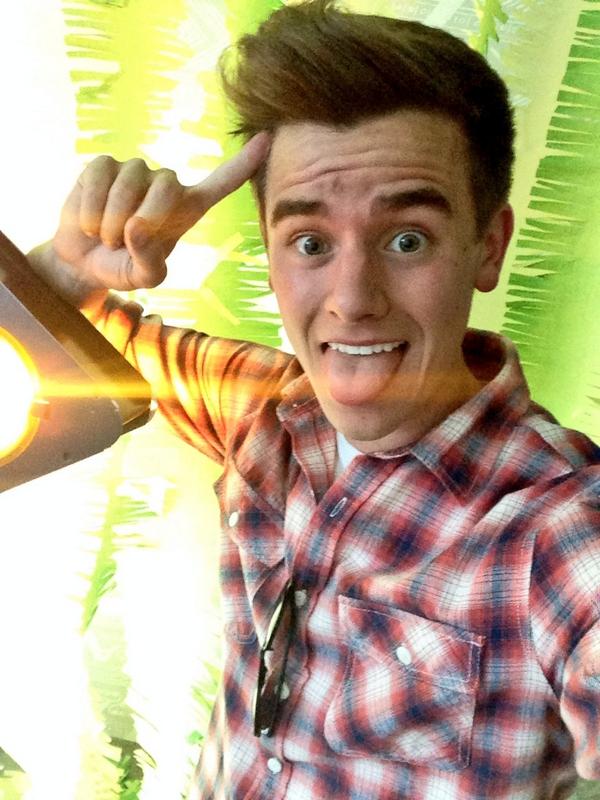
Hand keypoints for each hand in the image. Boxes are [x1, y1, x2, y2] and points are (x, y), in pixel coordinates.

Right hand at [46, 132, 270, 298]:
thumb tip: (137, 226)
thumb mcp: (143, 277)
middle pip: (168, 184)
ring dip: (111, 218)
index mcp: (186, 209)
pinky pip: (100, 176)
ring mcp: (135, 171)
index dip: (242, 164)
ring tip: (105, 237)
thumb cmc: (122, 267)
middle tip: (123, 242)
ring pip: (129, 181)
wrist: (84, 263)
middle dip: (147, 215)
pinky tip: (87, 224)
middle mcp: (165, 185)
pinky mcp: (103, 165)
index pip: (220, 183)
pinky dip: (90, 207)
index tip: (265, 140)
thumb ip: (150, 262)